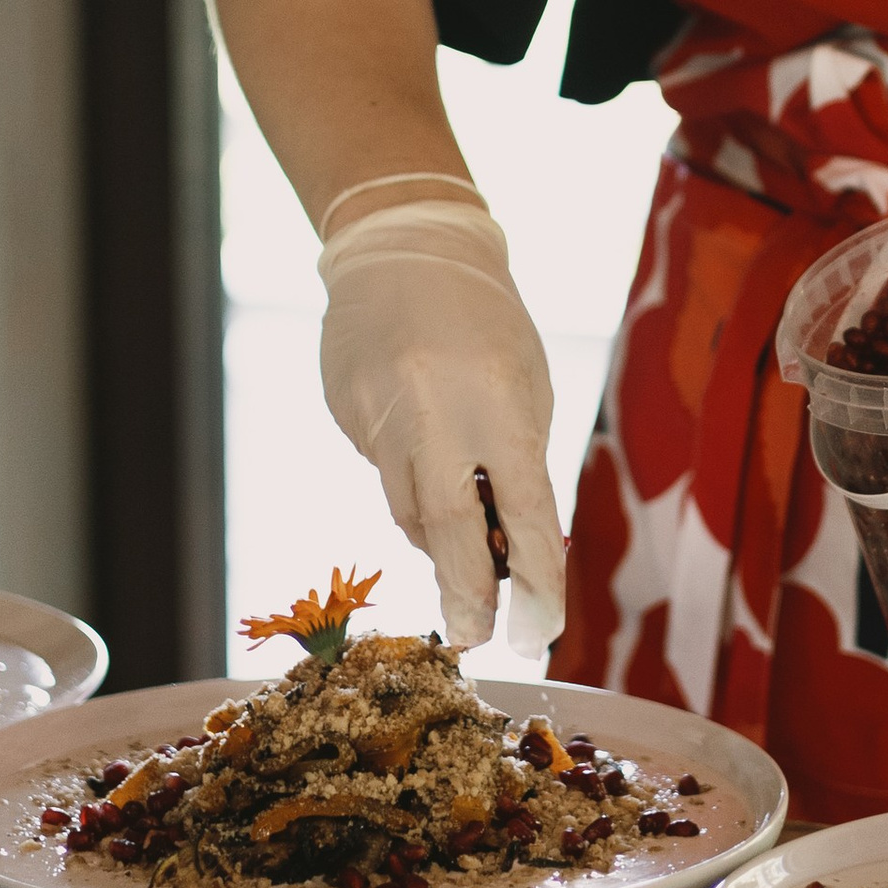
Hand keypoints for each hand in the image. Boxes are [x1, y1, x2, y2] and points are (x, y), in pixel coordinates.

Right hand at [317, 199, 564, 653]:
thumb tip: (511, 551)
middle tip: (475, 639)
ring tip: (463, 552)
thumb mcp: (525, 385)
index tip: (542, 631)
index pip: (526, 510)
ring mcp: (379, 414)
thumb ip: (518, 462)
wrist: (404, 248)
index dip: (537, 579)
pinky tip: (419, 450)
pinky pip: (383, 471)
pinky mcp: (345, 413)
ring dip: (440, 541)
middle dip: (466, 595)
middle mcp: (433, 411)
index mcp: (497, 400)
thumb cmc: (487, 324)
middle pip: (449, 530)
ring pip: (408, 510)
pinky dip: (409, 481)